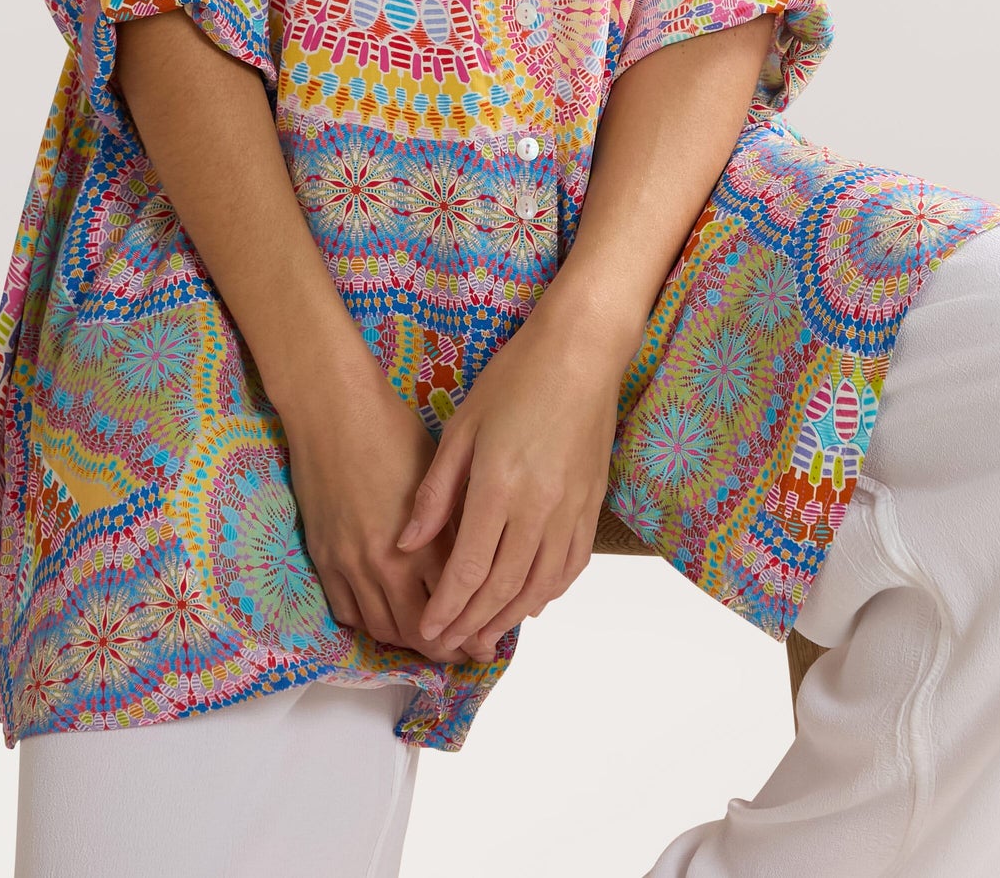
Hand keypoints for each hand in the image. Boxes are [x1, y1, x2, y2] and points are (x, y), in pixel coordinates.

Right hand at [281, 360, 470, 665]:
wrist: (331, 408)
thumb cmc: (391, 429)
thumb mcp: (439, 475)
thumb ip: (453, 525)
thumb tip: (476, 560)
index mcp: (421, 541)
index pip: (451, 608)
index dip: (471, 633)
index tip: (486, 641)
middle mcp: (383, 563)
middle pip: (417, 632)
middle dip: (443, 649)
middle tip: (461, 651)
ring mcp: (348, 564)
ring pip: (381, 628)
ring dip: (407, 641)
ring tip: (428, 639)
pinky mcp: (322, 558)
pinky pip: (346, 612)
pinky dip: (369, 623)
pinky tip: (386, 616)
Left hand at [394, 297, 631, 661]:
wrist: (581, 353)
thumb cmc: (516, 379)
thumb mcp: (462, 427)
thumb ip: (436, 491)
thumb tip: (407, 543)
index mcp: (499, 487)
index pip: (468, 569)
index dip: (446, 607)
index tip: (428, 631)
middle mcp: (539, 508)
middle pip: (503, 588)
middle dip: (472, 623)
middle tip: (450, 646)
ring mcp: (571, 510)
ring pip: (540, 585)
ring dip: (509, 617)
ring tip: (483, 636)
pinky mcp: (592, 505)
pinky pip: (571, 565)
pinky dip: (548, 591)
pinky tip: (530, 601)